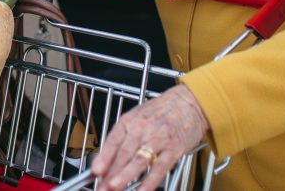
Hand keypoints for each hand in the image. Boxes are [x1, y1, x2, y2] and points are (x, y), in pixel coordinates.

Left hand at [91, 84, 208, 190]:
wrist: (189, 101)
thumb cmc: (162, 110)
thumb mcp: (138, 116)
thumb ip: (123, 136)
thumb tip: (105, 158)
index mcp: (130, 120)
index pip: (113, 140)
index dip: (103, 157)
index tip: (95, 171)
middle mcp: (142, 128)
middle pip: (123, 153)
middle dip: (110, 173)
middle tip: (101, 187)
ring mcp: (158, 139)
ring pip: (138, 160)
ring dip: (124, 176)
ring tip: (114, 187)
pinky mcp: (174, 149)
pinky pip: (159, 167)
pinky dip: (149, 181)